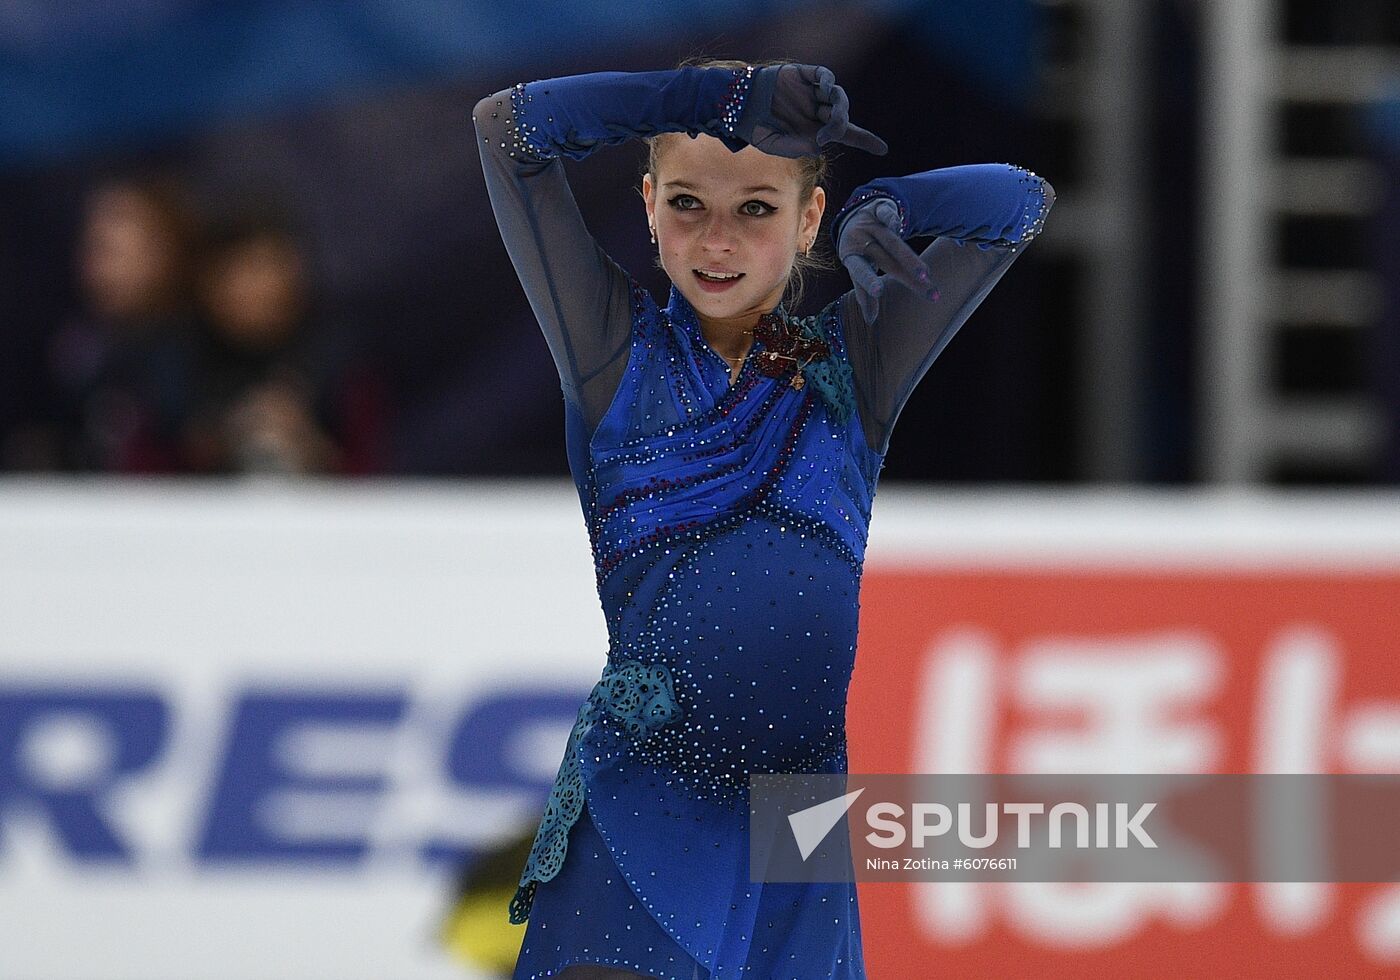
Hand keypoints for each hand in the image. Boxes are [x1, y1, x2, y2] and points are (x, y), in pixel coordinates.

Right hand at [732, 64, 886, 157]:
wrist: (740, 106)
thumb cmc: (757, 129)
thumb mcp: (777, 145)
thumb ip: (798, 147)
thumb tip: (821, 143)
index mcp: (815, 131)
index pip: (846, 135)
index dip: (866, 141)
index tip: (883, 149)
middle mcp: (817, 112)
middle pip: (842, 116)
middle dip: (841, 124)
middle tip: (830, 131)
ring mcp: (812, 93)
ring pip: (837, 96)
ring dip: (838, 105)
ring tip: (828, 113)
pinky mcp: (805, 76)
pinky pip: (824, 75)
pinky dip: (828, 81)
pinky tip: (823, 89)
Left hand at [835, 197, 936, 321]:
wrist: (854, 215)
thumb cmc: (860, 249)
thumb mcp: (858, 268)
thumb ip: (864, 292)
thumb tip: (870, 321)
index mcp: (851, 257)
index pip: (861, 272)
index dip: (868, 282)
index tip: (880, 292)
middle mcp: (861, 241)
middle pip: (887, 261)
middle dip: (906, 276)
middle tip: (925, 290)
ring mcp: (870, 225)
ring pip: (891, 242)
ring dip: (908, 258)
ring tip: (926, 274)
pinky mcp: (879, 209)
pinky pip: (886, 214)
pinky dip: (892, 220)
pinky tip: (900, 226)